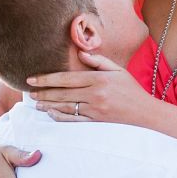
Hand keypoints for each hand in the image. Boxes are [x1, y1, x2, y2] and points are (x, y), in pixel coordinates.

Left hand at [28, 53, 154, 125]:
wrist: (147, 114)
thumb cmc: (132, 90)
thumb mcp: (119, 71)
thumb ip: (99, 61)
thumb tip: (81, 53)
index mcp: (99, 80)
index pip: (67, 78)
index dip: (47, 79)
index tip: (32, 79)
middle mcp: (95, 95)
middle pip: (63, 93)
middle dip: (43, 92)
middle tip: (29, 92)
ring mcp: (95, 111)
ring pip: (65, 107)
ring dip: (48, 105)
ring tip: (36, 103)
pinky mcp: (97, 123)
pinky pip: (73, 121)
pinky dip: (60, 117)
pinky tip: (51, 113)